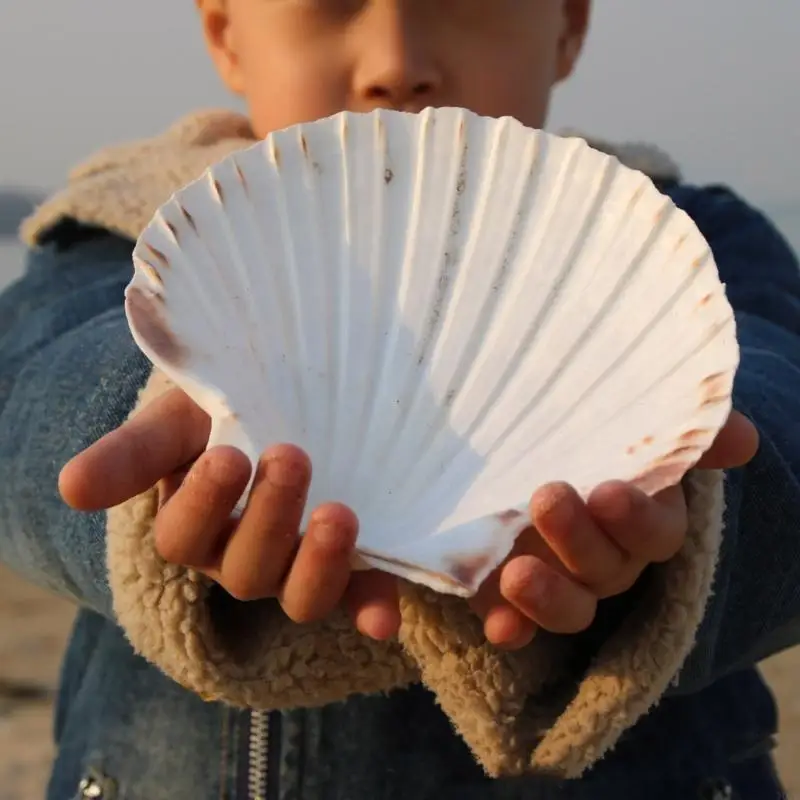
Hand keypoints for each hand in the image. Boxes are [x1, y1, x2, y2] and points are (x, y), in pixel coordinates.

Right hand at [59, 389, 400, 640]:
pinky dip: (371, 606)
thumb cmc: (218, 412)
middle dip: (270, 518)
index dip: (204, 504)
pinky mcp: (350, 565)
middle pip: (248, 568)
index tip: (226, 455)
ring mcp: (297, 564)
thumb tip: (70, 488)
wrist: (277, 399)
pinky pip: (359, 596)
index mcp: (195, 525)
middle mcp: (242, 556)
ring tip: (339, 515)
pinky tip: (383, 615)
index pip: (185, 536)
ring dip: (319, 564)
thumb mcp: (177, 421)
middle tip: (291, 456)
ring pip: (300, 595)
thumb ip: (132, 452)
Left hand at [469, 411, 759, 648]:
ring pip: (571, 609)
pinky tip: (498, 625)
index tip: (608, 492)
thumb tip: (741, 439)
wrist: (518, 460)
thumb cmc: (579, 444)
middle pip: (606, 568)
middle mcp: (606, 558)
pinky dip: (511, 628)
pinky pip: (518, 628)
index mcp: (639, 519)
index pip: (656, 532)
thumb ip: (679, 434)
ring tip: (516, 573)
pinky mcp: (515, 601)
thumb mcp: (621, 428)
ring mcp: (561, 583)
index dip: (638, 519)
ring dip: (547, 597)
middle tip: (548, 498)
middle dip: (579, 538)